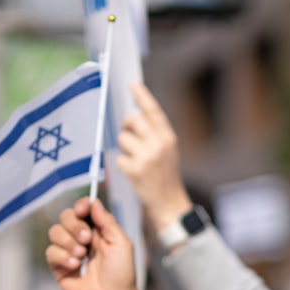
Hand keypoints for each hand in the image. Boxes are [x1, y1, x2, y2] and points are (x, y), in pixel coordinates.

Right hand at [46, 198, 136, 289]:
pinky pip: (51, 251)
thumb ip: (107, 221)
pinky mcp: (58, 266)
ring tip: (81, 256)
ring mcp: (68, 251)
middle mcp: (81, 238)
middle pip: (65, 217)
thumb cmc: (121, 273)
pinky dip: (63, 257)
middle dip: (74, 225)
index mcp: (97, 230)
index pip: (83, 209)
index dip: (80, 205)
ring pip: (54, 232)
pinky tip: (76, 267)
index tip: (83, 209)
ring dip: (68, 241)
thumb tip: (93, 201)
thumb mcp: (121, 243)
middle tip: (86, 239)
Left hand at [115, 83, 192, 231]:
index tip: (132, 85)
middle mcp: (159, 144)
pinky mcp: (136, 170)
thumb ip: (156, 135)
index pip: (154, 111)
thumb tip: (135, 118)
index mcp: (169, 137)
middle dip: (127, 126)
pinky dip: (123, 165)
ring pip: (123, 139)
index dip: (142, 96)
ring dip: (124, 149)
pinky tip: (133, 173)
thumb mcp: (168, 151)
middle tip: (129, 135)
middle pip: (133, 120)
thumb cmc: (166, 176)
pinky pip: (119, 158)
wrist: (170, 204)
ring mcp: (148, 157)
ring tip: (134, 160)